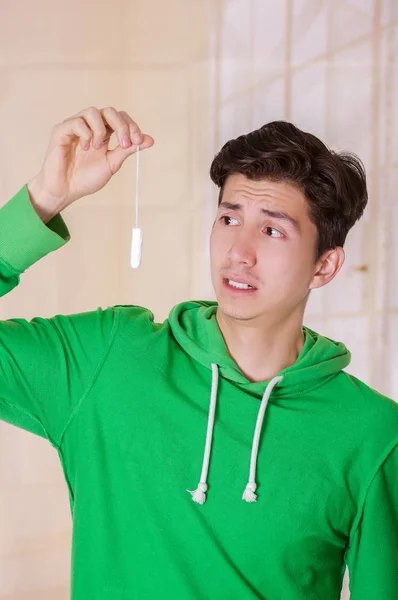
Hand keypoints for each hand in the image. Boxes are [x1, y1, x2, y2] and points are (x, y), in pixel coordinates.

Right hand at [27, 107, 153, 221]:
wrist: (65, 190)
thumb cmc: (85, 178)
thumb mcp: (112, 164)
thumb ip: (127, 150)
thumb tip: (150, 140)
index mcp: (104, 133)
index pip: (121, 118)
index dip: (132, 126)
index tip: (139, 142)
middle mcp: (90, 126)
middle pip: (109, 111)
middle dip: (121, 126)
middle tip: (124, 143)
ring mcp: (75, 126)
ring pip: (92, 111)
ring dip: (101, 129)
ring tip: (98, 147)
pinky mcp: (61, 130)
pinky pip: (76, 122)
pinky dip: (85, 134)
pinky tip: (85, 148)